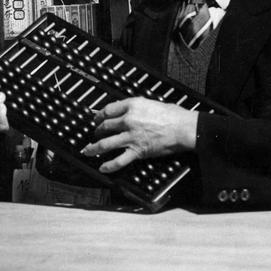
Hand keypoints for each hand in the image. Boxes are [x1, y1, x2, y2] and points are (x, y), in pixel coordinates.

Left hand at [81, 97, 197, 172]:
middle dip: (97, 131)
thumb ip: (135, 107)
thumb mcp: (150, 103)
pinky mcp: (137, 151)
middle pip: (105, 126)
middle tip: (95, 133)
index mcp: (131, 106)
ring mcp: (131, 137)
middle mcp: (128, 120)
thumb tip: (125, 110)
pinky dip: (109, 166)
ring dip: (94, 148)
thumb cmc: (172, 115)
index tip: (97, 118)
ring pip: (105, 143)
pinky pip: (119, 160)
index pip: (108, 110)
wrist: (183, 128)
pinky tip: (103, 168)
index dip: (99, 115)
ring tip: (87, 150)